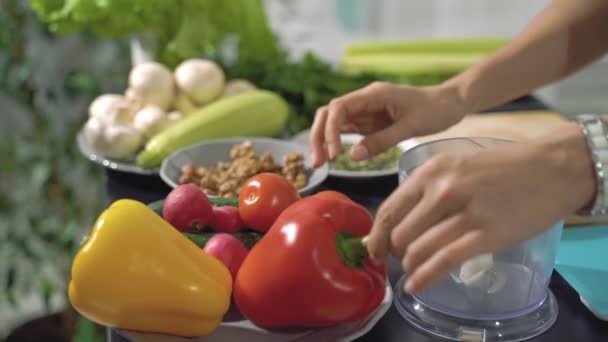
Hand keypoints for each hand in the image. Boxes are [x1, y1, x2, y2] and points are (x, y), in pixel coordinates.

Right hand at [309, 82, 465, 167]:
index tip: (335, 153)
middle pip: (329, 113)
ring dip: (324, 140)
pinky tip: (333, 157)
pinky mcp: (369, 121)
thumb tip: (353, 156)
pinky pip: (346, 130)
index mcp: (374, 94)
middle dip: (319, 136)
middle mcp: (365, 100)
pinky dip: (337, 142)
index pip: (339, 108)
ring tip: (321, 163)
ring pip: (334, 122)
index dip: (331, 130)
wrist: (450, 103)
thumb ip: (381, 141)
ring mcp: (365, 111)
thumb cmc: (435, 110)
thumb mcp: (410, 127)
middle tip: (318, 162)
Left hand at [366, 123, 595, 293]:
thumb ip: (428, 189)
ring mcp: (464, 213)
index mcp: (430, 171)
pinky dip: (425, 278)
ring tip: (413, 270)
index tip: (374, 251)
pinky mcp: (486, 235)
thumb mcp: (456, 166)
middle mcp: (442, 190)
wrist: (551, 168)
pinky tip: (416, 286)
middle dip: (396, 253)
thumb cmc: (502, 168)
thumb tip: (401, 221)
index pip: (389, 209)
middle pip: (400, 234)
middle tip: (402, 259)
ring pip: (418, 250)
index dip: (377, 236)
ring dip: (410, 266)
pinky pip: (443, 262)